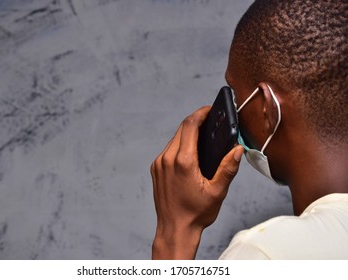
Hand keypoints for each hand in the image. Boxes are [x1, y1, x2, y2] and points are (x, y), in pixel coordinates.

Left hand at [151, 106, 243, 258]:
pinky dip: (179, 144)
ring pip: (174, 138)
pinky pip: (168, 149)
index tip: (210, 108)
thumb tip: (238, 149)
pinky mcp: (155, 168)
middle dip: (196, 120)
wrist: (174, 228)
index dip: (201, 113)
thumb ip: (228, 168)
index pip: (190, 125)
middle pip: (181, 128)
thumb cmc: (196, 213)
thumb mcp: (217, 192)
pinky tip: (190, 149)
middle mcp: (167, 159)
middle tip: (210, 119)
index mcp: (184, 162)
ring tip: (202, 133)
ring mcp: (159, 163)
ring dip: (187, 132)